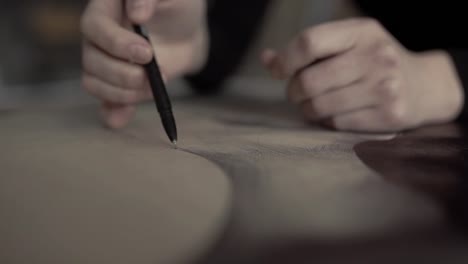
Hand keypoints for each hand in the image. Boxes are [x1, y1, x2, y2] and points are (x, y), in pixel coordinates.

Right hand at [80, 0, 207, 127]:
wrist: (186, 31)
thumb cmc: (177, 6)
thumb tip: (136, 14)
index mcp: (105, 10)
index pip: (95, 28)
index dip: (117, 44)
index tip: (147, 53)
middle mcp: (98, 38)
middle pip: (92, 61)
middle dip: (125, 74)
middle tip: (158, 72)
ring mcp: (104, 62)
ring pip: (94, 83)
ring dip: (125, 92)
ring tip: (155, 86)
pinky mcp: (117, 84)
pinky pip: (103, 103)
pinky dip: (112, 114)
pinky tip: (123, 117)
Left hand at [262, 18, 463, 132]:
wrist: (425, 86)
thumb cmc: (374, 63)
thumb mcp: (347, 44)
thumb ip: (307, 50)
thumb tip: (266, 59)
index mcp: (361, 32)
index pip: (309, 42)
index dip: (285, 60)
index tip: (279, 71)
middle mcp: (375, 56)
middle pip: (308, 81)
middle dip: (294, 90)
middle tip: (299, 92)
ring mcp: (384, 87)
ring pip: (318, 106)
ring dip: (307, 109)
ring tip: (316, 103)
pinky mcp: (388, 115)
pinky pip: (335, 124)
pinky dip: (326, 121)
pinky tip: (335, 113)